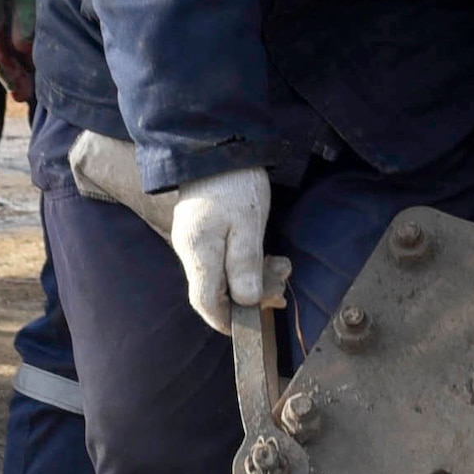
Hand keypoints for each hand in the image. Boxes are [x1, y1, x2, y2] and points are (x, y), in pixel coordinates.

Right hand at [163, 166, 280, 339]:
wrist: (217, 146)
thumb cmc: (235, 184)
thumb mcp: (248, 223)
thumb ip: (245, 265)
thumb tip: (245, 302)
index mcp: (198, 252)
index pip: (205, 303)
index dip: (226, 321)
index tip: (249, 328)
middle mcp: (191, 251)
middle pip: (216, 292)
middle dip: (250, 297)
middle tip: (281, 287)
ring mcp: (195, 242)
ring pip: (223, 275)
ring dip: (254, 278)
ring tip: (282, 267)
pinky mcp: (203, 232)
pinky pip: (224, 259)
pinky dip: (247, 263)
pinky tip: (267, 256)